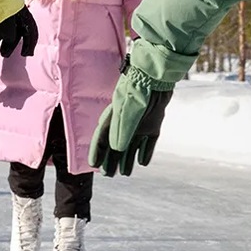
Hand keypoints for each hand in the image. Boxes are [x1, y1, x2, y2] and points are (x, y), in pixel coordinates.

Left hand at [0, 6, 37, 57]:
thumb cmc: (3, 7)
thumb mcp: (7, 26)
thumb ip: (9, 37)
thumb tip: (8, 43)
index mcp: (26, 17)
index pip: (32, 33)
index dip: (30, 45)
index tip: (25, 54)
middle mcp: (20, 15)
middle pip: (18, 32)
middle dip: (11, 44)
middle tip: (5, 54)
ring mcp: (9, 12)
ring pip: (8, 29)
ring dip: (2, 40)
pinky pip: (0, 25)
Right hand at [89, 57, 173, 175]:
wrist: (157, 76)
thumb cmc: (137, 90)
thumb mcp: (126, 111)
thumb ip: (122, 130)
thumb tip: (117, 149)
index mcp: (113, 117)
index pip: (101, 137)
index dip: (97, 152)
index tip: (94, 166)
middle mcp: (125, 122)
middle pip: (116, 144)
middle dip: (111, 159)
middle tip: (108, 174)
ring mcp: (140, 123)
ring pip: (132, 145)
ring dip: (128, 159)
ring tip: (125, 174)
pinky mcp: (154, 123)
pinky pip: (149, 141)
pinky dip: (146, 152)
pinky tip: (143, 162)